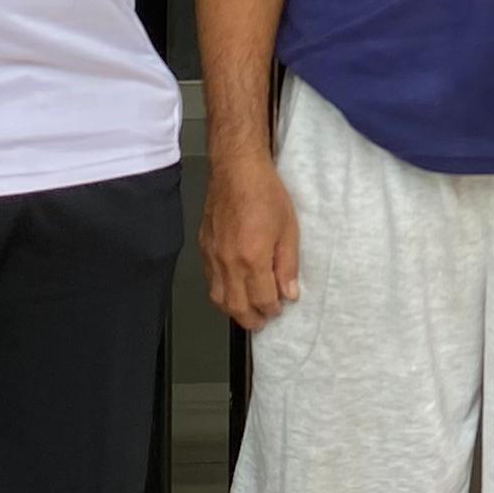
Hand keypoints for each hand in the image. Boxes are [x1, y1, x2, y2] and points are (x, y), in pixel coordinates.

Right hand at [204, 153, 302, 329]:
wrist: (237, 171)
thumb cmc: (264, 193)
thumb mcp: (289, 229)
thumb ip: (288, 265)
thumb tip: (289, 292)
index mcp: (252, 258)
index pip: (262, 299)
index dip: (272, 309)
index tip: (279, 308)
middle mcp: (228, 262)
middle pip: (236, 306)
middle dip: (251, 319)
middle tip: (262, 322)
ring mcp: (213, 256)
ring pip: (218, 298)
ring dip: (233, 310)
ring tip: (247, 311)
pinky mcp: (204, 248)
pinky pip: (210, 280)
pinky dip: (221, 292)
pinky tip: (232, 290)